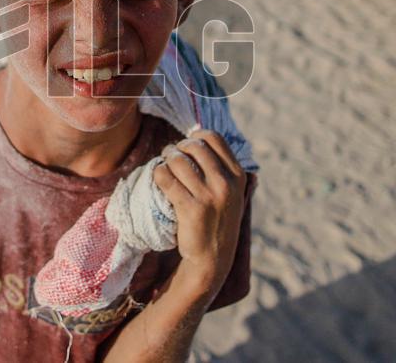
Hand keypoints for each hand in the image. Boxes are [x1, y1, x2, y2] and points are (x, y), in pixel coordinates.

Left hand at [153, 130, 246, 298]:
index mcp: (237, 175)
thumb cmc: (217, 220)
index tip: (187, 147)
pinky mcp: (190, 209)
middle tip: (171, 158)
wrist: (212, 258)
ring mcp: (209, 196)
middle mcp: (226, 183)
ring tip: (165, 168)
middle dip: (177, 148)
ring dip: (165, 160)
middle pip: (193, 146)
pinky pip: (165, 177)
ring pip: (177, 160)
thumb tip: (196, 137)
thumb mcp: (230, 192)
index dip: (195, 137)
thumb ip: (220, 167)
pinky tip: (159, 180)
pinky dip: (158, 174)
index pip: (213, 138)